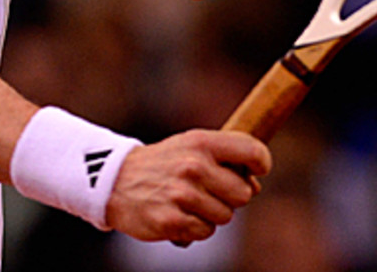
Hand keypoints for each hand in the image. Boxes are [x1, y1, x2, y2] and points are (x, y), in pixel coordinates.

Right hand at [104, 129, 270, 243]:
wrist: (115, 181)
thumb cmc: (163, 164)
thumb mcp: (190, 147)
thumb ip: (224, 159)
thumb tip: (254, 186)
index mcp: (202, 142)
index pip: (253, 151)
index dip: (261, 164)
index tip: (256, 171)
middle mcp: (194, 166)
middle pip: (244, 194)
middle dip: (231, 196)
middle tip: (208, 190)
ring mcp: (182, 194)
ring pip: (225, 216)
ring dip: (210, 214)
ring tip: (187, 202)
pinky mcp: (171, 220)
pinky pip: (204, 232)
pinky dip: (194, 228)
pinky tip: (177, 214)